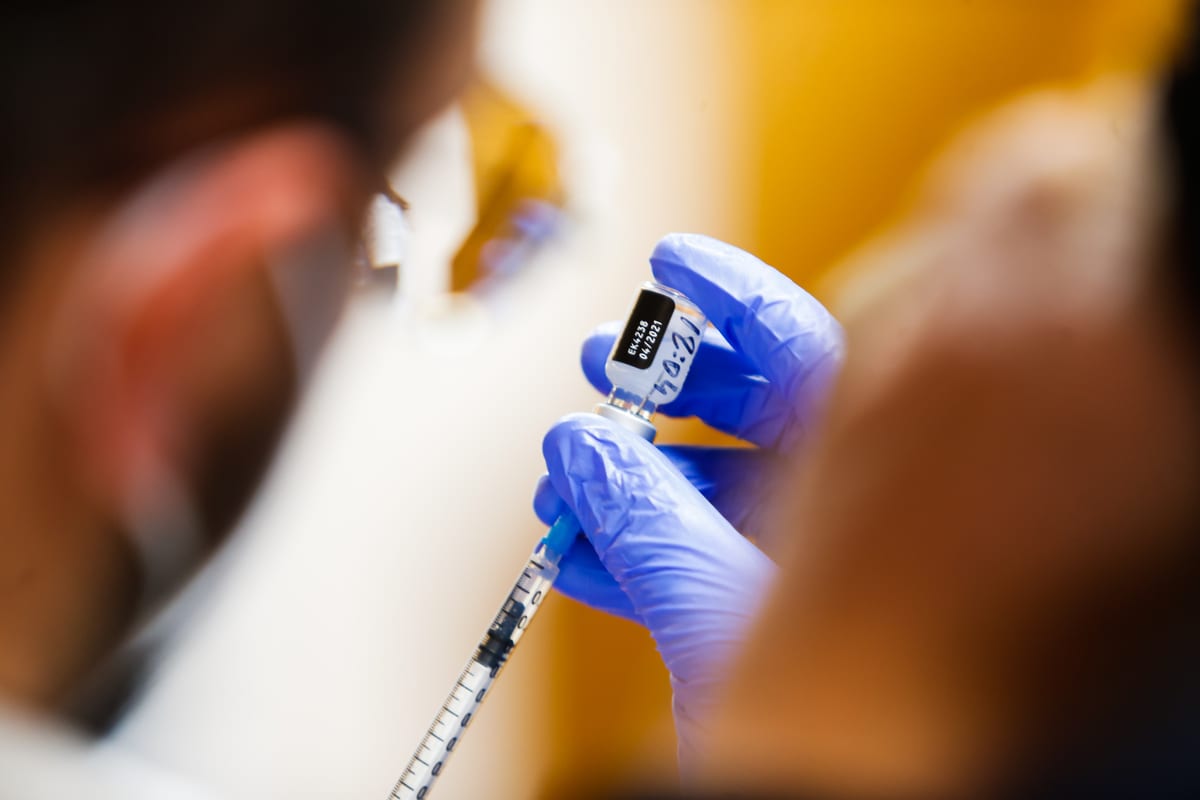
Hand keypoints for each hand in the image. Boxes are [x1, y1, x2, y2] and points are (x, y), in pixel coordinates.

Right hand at [533, 233, 841, 763]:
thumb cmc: (841, 731)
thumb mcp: (718, 610)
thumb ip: (646, 522)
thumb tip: (580, 445)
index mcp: (872, 486)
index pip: (807, 352)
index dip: (735, 297)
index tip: (673, 263)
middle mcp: (846, 512)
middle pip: (750, 410)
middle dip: (662, 384)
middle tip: (600, 359)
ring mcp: (804, 562)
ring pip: (711, 488)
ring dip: (626, 476)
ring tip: (560, 471)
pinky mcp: (764, 615)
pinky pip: (696, 556)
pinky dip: (632, 548)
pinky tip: (574, 548)